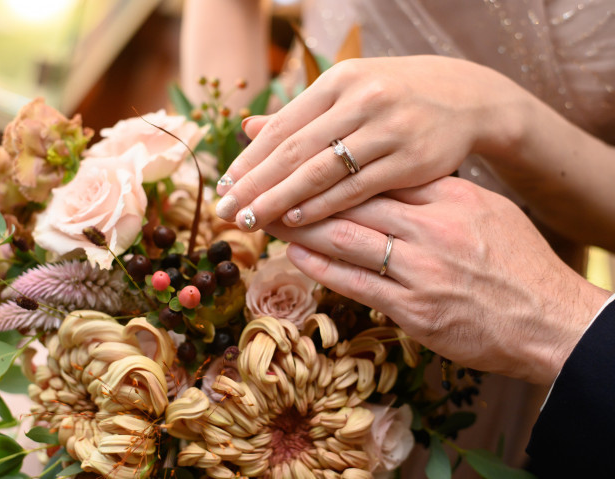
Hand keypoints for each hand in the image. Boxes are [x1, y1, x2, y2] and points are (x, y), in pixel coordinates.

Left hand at [215, 56, 524, 230]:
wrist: (467, 97)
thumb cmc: (395, 98)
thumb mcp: (348, 94)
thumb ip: (300, 115)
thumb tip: (247, 128)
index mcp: (338, 81)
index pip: (281, 126)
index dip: (249, 159)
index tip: (224, 187)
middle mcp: (359, 99)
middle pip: (294, 149)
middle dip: (255, 183)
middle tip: (226, 211)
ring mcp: (387, 128)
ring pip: (321, 169)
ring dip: (280, 198)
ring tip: (251, 220)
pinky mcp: (410, 158)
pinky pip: (356, 187)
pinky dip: (323, 205)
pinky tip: (297, 220)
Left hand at [265, 177, 610, 384]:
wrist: (548, 319)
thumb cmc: (516, 262)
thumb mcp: (485, 210)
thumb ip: (439, 193)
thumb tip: (394, 178)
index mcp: (451, 197)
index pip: (381, 173)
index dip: (333, 164)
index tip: (299, 153)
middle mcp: (432, 228)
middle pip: (354, 201)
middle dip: (304, 191)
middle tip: (266, 184)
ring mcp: (421, 269)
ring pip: (346, 239)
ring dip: (301, 228)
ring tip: (268, 216)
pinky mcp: (413, 308)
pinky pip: (356, 283)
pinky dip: (321, 268)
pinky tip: (295, 255)